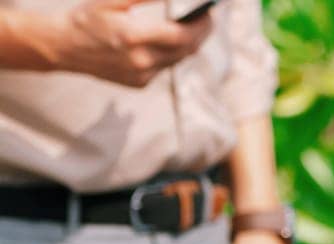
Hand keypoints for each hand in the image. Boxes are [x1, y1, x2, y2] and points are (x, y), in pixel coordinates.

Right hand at [42, 0, 213, 86]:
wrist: (62, 47)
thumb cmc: (87, 18)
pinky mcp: (139, 84)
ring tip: (192, 28)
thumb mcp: (112, 0)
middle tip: (206, 19)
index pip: (183, 35)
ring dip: (188, 45)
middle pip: (186, 49)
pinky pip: (165, 68)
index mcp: (134, 37)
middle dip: (201, 34)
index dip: (202, 25)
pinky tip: (168, 42)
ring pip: (178, 60)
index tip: (209, 12)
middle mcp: (140, 60)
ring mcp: (140, 75)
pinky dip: (171, 55)